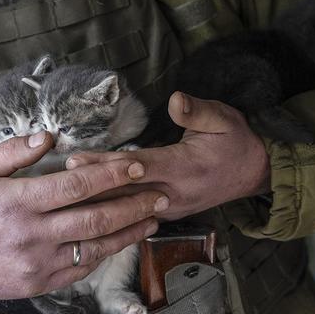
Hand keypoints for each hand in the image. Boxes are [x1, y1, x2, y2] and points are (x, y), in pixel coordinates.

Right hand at [0, 131, 167, 301]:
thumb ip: (14, 151)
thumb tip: (50, 136)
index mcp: (18, 202)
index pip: (76, 185)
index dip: (111, 173)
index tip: (136, 164)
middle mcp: (32, 234)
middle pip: (96, 217)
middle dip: (133, 204)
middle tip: (159, 193)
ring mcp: (38, 263)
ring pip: (96, 246)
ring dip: (129, 231)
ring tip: (153, 218)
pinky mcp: (40, 283)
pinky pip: (82, 269)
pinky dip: (105, 253)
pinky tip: (122, 240)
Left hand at [65, 92, 269, 220]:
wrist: (256, 172)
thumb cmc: (236, 141)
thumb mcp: (223, 117)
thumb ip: (197, 111)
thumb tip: (175, 99)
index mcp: (185, 167)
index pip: (139, 167)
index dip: (108, 165)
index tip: (79, 160)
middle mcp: (175, 192)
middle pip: (125, 191)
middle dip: (90, 186)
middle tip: (58, 181)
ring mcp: (172, 207)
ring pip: (128, 207)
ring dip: (97, 202)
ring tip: (64, 197)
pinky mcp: (169, 212)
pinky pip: (136, 214)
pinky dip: (113, 212)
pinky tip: (90, 211)